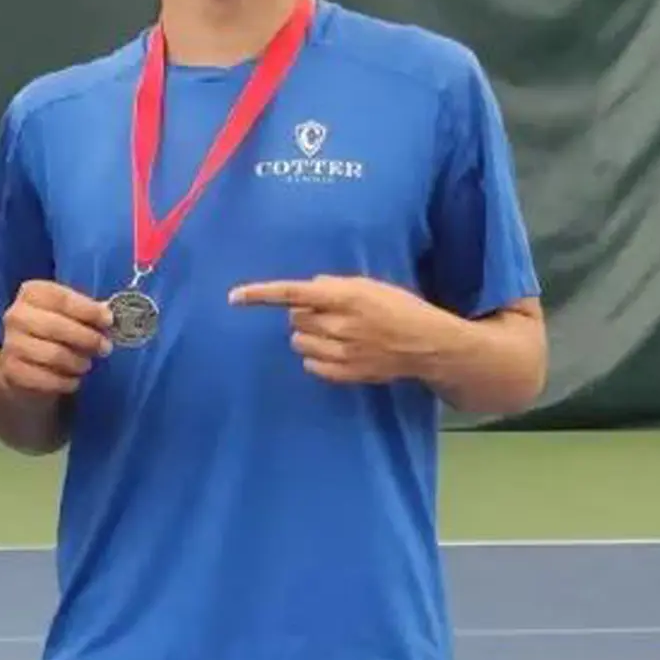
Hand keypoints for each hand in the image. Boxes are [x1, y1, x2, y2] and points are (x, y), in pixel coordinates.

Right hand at [0, 280, 112, 396]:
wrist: (23, 362)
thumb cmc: (52, 332)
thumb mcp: (67, 315)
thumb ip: (86, 313)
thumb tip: (106, 316)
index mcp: (31, 293)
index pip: (61, 298)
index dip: (88, 310)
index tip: (109, 320)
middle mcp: (16, 315)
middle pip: (56, 326)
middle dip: (87, 338)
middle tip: (105, 348)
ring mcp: (11, 344)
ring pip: (53, 354)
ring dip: (77, 362)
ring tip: (86, 364)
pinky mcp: (12, 371)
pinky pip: (46, 379)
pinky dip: (66, 381)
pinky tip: (74, 380)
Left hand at [228, 275, 441, 384]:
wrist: (426, 344)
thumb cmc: (399, 308)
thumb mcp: (370, 285)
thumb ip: (335, 286)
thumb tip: (309, 288)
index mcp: (344, 296)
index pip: (292, 293)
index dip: (260, 295)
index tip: (234, 297)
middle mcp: (338, 324)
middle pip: (294, 319)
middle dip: (304, 315)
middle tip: (328, 315)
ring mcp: (340, 352)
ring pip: (298, 342)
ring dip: (309, 336)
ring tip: (335, 335)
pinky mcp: (343, 373)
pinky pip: (310, 365)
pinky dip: (317, 358)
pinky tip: (336, 352)